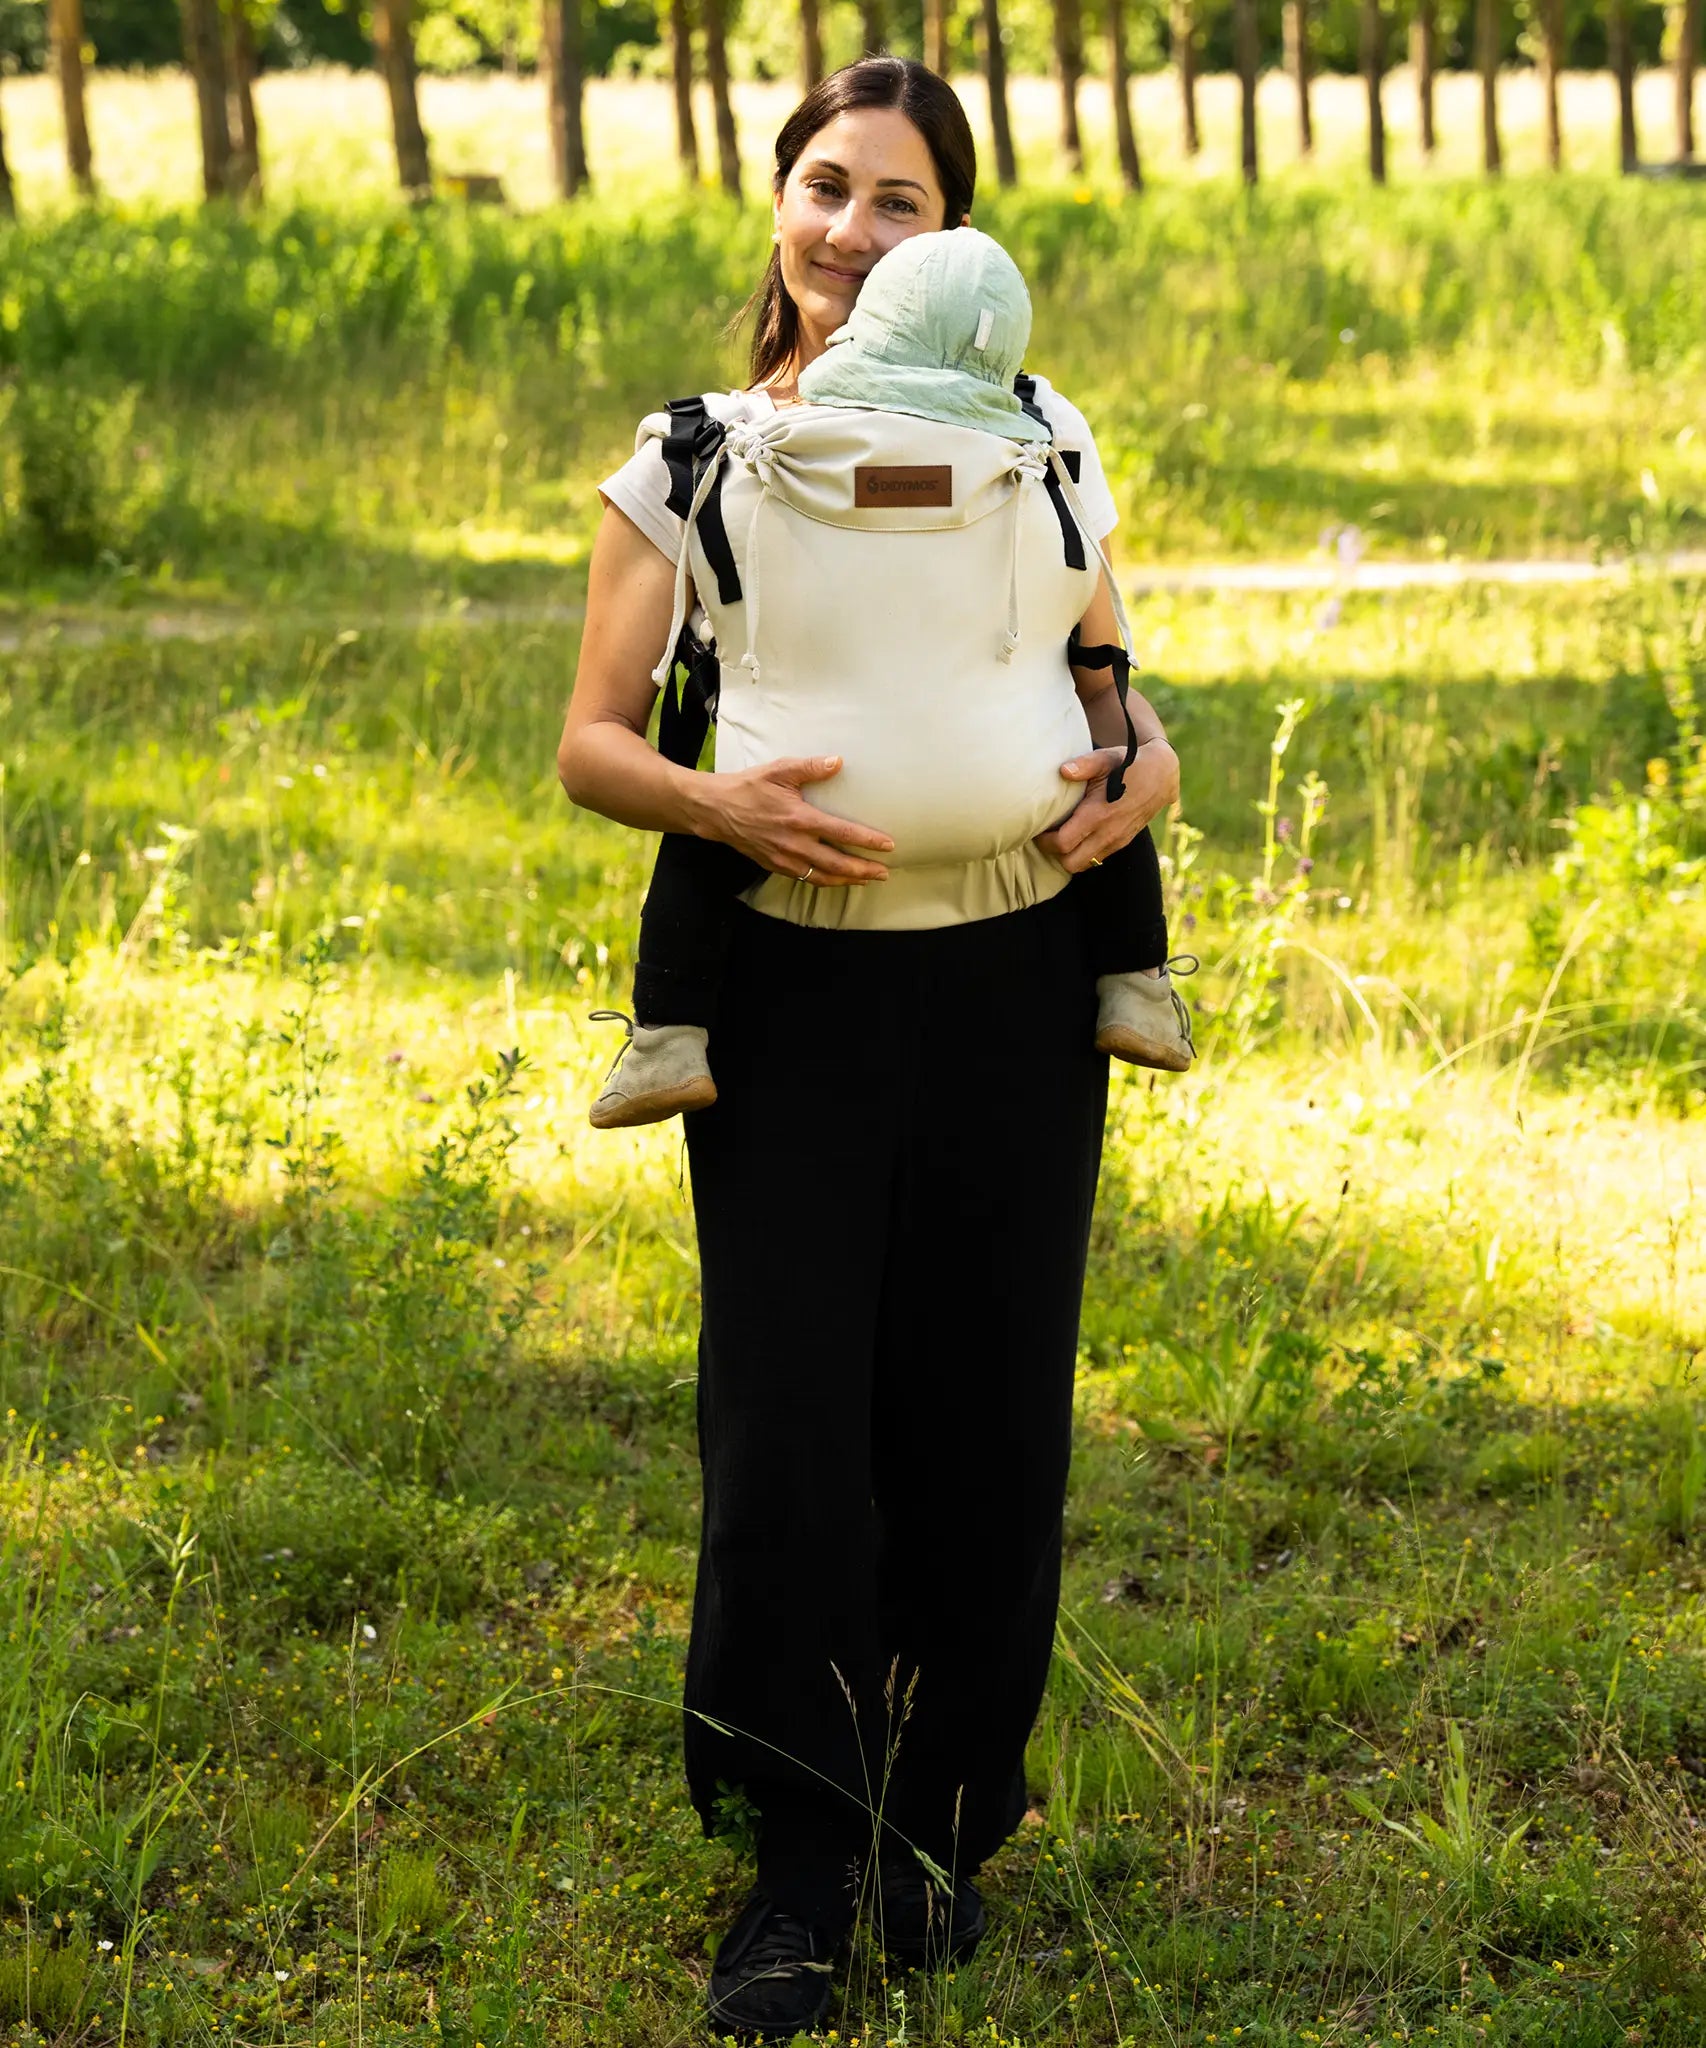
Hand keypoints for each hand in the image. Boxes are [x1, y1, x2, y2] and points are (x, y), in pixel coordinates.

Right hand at [691, 755, 892, 885]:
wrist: (715, 810)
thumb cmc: (749, 787)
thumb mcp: (779, 770)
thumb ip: (810, 767)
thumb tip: (838, 762)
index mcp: (799, 819)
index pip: (842, 833)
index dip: (867, 841)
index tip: (888, 845)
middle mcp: (794, 844)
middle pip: (837, 864)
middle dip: (863, 870)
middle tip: (884, 873)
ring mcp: (784, 859)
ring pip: (822, 877)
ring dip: (847, 880)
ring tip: (867, 880)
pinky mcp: (775, 866)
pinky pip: (805, 878)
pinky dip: (825, 881)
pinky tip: (836, 879)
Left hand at [1034, 739, 1179, 873]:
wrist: (1162, 774)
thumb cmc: (1128, 763)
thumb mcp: (1106, 758)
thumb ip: (1083, 765)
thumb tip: (1063, 771)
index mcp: (1098, 814)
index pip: (1062, 844)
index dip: (1045, 841)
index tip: (1038, 829)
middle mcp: (1108, 833)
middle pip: (1070, 863)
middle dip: (1054, 853)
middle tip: (1047, 836)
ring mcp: (1117, 841)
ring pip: (1083, 865)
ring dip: (1069, 856)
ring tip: (1062, 837)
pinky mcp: (1122, 842)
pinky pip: (1097, 859)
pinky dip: (1084, 854)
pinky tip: (1079, 837)